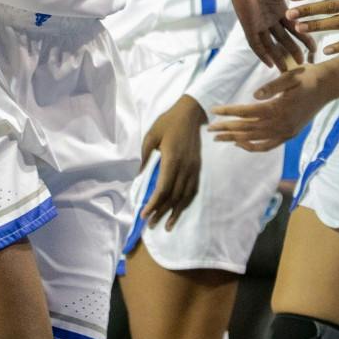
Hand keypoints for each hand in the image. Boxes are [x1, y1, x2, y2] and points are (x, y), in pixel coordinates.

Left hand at [137, 96, 206, 231]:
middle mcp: (185, 167)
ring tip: (167, 225)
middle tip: (151, 224)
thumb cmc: (168, 123)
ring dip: (175, 212)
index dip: (153, 204)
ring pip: (185, 196)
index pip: (163, 189)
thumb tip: (140, 176)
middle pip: (173, 196)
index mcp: (172, 160)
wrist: (190, 113)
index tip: (144, 214)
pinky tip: (180, 209)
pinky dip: (186, 202)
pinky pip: (193, 189)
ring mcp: (193, 168)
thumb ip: (145, 157)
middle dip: (161, 212)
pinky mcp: (197, 167)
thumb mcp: (151, 136)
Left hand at [210, 64, 336, 152]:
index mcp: (279, 108)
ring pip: (255, 139)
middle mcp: (281, 123)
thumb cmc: (307, 77)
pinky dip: (253, 146)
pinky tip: (241, 144)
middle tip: (210, 129)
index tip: (214, 110)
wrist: (328, 86)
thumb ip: (272, 86)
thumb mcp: (291, 75)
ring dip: (236, 139)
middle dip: (227, 129)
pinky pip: (268, 145)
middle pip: (248, 128)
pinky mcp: (290, 134)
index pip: (247, 112)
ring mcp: (286, 132)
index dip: (229, 112)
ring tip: (219, 138)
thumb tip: (254, 95)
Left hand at [217, 0, 313, 69]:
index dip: (304, 38)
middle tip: (304, 63)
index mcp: (280, 8)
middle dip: (294, 51)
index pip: (294, 27)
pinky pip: (255, 43)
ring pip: (270, 44)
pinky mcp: (248, 25)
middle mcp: (270, 18)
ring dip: (279, 57)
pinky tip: (270, 64)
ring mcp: (259, 23)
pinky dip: (262, 54)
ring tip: (288, 70)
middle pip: (284, 39)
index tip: (314, 49)